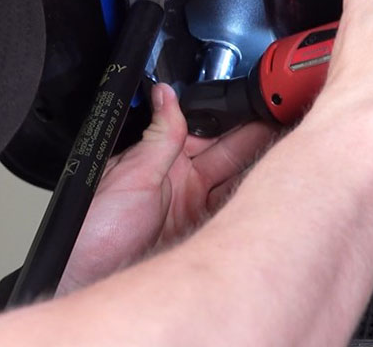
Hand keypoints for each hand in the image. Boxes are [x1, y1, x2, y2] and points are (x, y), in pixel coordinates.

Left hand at [57, 84, 275, 294]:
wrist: (85, 277)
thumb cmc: (92, 230)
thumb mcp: (130, 174)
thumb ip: (158, 136)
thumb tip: (166, 94)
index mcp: (159, 160)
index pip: (205, 131)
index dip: (232, 119)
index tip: (259, 108)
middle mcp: (179, 183)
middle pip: (229, 155)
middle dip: (257, 140)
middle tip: (286, 126)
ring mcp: (192, 210)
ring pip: (237, 184)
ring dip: (260, 172)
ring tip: (287, 157)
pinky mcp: (200, 236)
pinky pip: (233, 215)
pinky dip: (253, 205)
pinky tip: (270, 195)